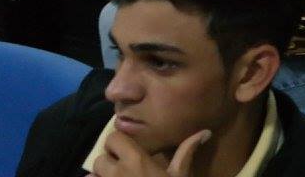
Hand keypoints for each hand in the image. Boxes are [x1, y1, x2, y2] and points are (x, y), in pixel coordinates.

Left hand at [91, 128, 209, 176]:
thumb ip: (186, 152)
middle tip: (120, 171)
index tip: (126, 152)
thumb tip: (205, 132)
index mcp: (136, 160)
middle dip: (107, 164)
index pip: (113, 138)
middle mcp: (116, 171)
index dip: (117, 144)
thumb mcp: (179, 176)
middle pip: (100, 159)